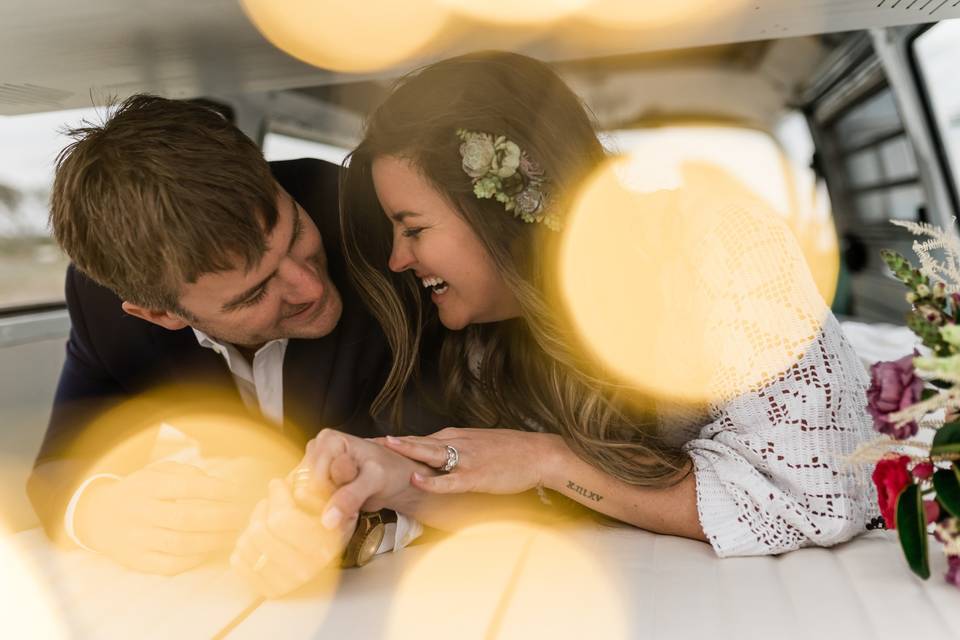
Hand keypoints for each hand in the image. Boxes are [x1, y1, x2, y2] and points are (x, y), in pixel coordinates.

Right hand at [74, 461, 251, 574]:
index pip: (187, 487)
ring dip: (213, 541)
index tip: (237, 492)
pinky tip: (210, 550)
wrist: (98, 516)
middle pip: (187, 519)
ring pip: (181, 544)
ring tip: (234, 535)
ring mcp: (137, 539)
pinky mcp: (136, 561)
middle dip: (222, 518)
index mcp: (147, 487)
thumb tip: (220, 484)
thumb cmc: (140, 490)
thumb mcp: (157, 472)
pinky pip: (169, 565)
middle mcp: (140, 512)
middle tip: (242, 517)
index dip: (216, 490)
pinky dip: (194, 560)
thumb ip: (187, 473)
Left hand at [231, 478, 354, 597]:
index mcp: (324, 545)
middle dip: (263, 507)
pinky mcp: (268, 589)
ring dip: (253, 524)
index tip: (279, 484)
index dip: (276, 495)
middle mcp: (306, 569)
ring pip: (245, 543)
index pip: (282, 519)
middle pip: (259, 530)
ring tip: (266, 518)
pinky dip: (245, 543)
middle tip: (271, 502)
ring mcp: (286, 583)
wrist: (327, 546)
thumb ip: (319, 491)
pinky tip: (261, 538)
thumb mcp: (331, 498)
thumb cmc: (326, 516)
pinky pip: (237, 559)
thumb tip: (298, 493)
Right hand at [294, 429, 434, 529]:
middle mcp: (318, 451)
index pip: (314, 478)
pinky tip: (347, 506)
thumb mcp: (375, 480)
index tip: (355, 485)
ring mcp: (318, 468)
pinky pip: (315, 503)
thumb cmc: (393, 471)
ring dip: (332, 507)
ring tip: (354, 498)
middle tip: (356, 493)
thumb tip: (327, 519)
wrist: (402, 480)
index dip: (333, 490)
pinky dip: (331, 510)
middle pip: (309, 489)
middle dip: (332, 499)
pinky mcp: (321, 483)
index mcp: (328, 440)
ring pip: (310, 498)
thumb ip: (350, 496)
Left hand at [382, 428, 561, 494]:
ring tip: (384, 448)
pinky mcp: (477, 476)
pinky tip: (417, 479)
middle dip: (391, 444)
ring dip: (407, 450)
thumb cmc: (509, 453)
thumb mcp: (476, 445)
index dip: (393, 442)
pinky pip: (451, 478)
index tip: (369, 443)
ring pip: (431, 453)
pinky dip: (433, 479)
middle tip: (364, 444)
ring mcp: (466, 459)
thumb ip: (453, 450)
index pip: (417, 438)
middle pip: (417, 442)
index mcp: (454, 437)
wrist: (538, 454)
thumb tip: (431, 458)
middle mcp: (456, 443)